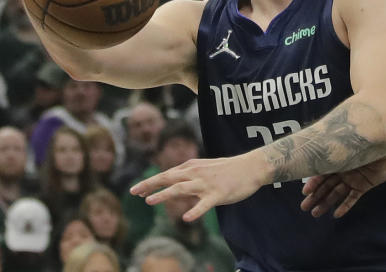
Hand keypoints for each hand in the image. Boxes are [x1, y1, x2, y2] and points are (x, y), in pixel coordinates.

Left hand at [130, 151, 266, 221]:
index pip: (167, 174)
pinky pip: (204, 204)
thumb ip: (191, 173)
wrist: (252, 167)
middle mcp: (197, 173)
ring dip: (164, 194)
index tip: (137, 190)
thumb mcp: (206, 167)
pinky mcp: (218, 194)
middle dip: (150, 185)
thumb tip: (176, 179)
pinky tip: (186, 218)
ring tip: (150, 201)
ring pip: (181, 188)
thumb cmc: (230, 169)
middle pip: (169, 178)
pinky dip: (195, 211)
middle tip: (133, 192)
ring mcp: (207, 184)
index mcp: (193, 167)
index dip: (151, 182)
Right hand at [300, 149, 385, 217]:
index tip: (305, 192)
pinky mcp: (364, 185)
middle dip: (315, 196)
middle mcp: (344, 169)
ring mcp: (353, 178)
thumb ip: (337, 150)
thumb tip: (313, 147)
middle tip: (304, 207)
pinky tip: (336, 214)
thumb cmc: (372, 142)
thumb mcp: (352, 146)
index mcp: (339, 159)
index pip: (322, 172)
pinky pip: (353, 197)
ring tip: (315, 214)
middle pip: (326, 185)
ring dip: (326, 203)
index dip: (313, 182)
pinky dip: (345, 206)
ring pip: (337, 193)